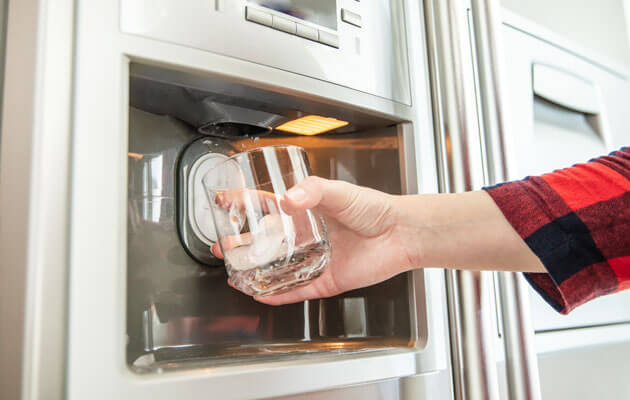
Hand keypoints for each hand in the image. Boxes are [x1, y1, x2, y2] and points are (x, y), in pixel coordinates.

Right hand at [211, 177, 415, 304]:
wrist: (401, 233)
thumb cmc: (375, 208)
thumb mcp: (340, 192)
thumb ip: (314, 191)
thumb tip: (290, 198)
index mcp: (307, 211)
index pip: (268, 207)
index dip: (245, 204)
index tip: (225, 201)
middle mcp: (307, 236)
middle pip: (266, 243)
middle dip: (242, 245)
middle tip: (223, 245)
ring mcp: (315, 259)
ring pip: (278, 269)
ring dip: (255, 272)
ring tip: (234, 272)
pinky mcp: (326, 280)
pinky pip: (298, 290)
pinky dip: (279, 295)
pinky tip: (261, 294)